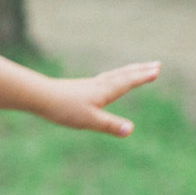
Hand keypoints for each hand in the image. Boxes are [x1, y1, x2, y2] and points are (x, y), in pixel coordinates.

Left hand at [35, 61, 158, 135]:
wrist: (38, 96)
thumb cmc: (63, 108)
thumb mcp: (89, 120)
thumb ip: (110, 125)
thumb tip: (130, 130)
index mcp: (104, 91)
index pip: (128, 82)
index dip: (143, 77)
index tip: (158, 70)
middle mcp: (98, 85)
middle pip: (123, 74)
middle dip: (141, 70)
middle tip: (156, 64)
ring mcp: (88, 85)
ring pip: (113, 75)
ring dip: (128, 71)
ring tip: (137, 69)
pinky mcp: (79, 88)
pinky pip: (102, 79)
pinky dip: (113, 76)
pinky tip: (107, 81)